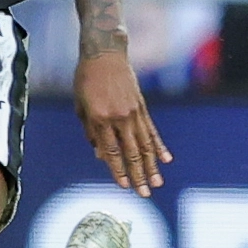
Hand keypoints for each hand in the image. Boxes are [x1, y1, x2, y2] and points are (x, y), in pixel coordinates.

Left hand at [75, 48, 167, 193]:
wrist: (104, 54)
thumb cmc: (86, 79)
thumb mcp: (81, 106)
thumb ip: (90, 131)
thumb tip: (99, 154)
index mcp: (100, 119)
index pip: (111, 152)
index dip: (118, 171)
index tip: (125, 187)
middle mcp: (119, 118)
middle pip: (131, 153)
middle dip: (138, 176)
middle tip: (145, 193)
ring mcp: (134, 112)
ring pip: (145, 145)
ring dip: (152, 166)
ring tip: (158, 182)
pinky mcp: (142, 107)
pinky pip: (152, 130)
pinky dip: (159, 146)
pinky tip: (166, 159)